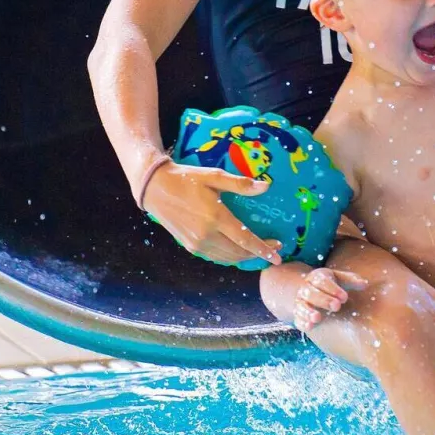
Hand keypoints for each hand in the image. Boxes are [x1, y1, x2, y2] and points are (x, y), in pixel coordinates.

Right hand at [142, 160, 284, 266]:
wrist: (155, 188)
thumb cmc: (186, 178)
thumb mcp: (213, 176)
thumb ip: (240, 184)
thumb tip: (266, 186)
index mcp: (216, 218)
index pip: (246, 240)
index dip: (264, 250)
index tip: (279, 256)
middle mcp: (207, 235)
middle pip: (239, 252)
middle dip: (258, 254)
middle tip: (274, 248)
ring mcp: (197, 243)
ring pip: (228, 257)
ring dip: (245, 257)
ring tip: (258, 252)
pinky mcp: (189, 246)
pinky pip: (216, 256)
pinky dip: (230, 257)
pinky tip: (237, 252)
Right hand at [291, 267, 368, 334]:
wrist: (312, 292)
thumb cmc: (331, 286)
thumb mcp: (340, 279)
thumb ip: (351, 280)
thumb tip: (364, 284)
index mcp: (317, 277)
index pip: (322, 281)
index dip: (333, 289)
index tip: (345, 297)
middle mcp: (306, 289)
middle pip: (310, 293)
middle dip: (323, 300)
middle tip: (336, 306)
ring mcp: (300, 302)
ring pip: (301, 306)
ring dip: (308, 312)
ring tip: (318, 318)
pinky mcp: (298, 314)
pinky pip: (298, 318)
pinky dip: (302, 322)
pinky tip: (309, 326)